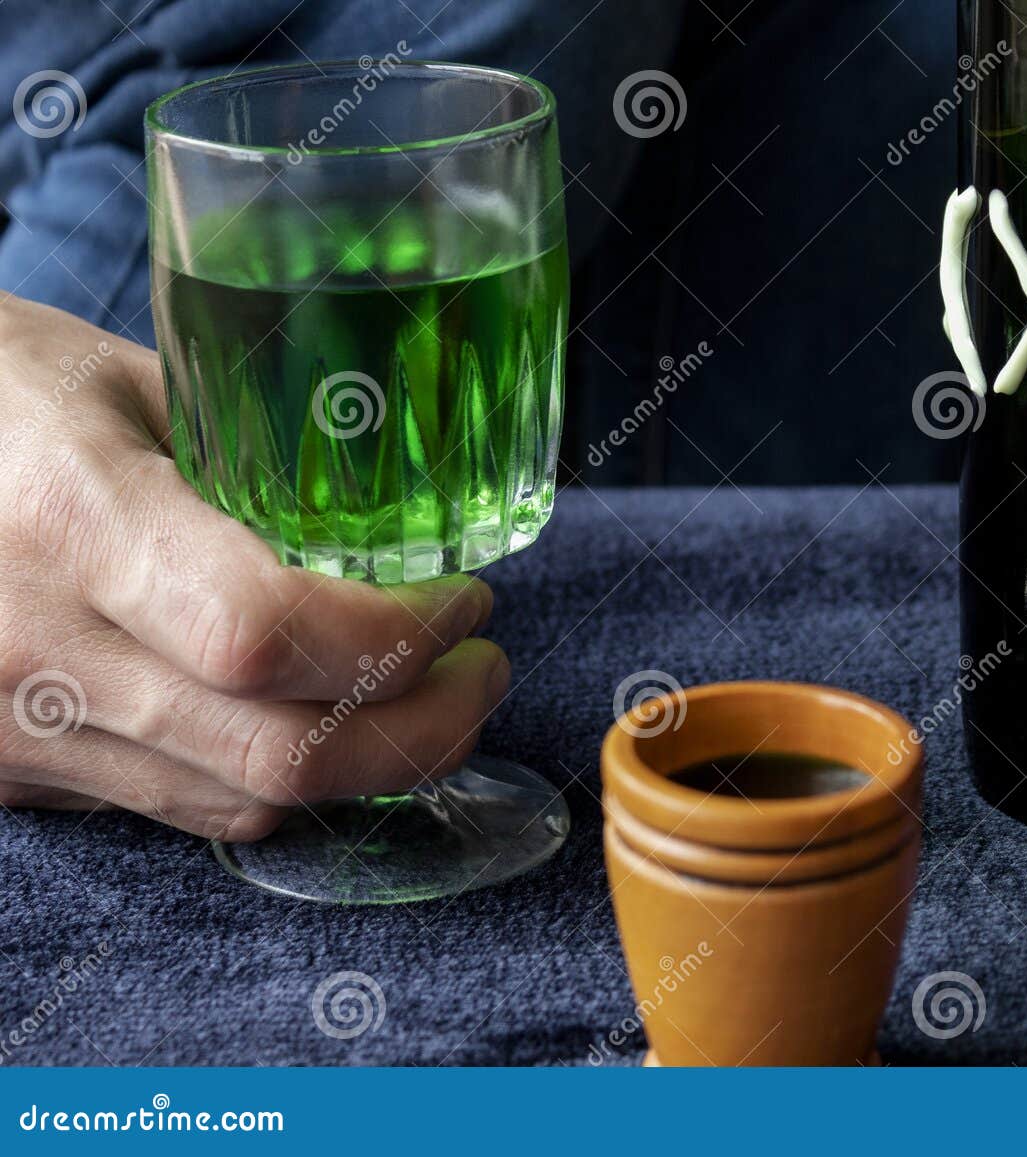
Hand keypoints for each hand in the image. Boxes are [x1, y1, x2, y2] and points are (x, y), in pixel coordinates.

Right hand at [0, 297, 510, 840]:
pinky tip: (316, 719)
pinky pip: (178, 804)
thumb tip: (396, 522)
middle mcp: (36, 650)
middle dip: (421, 730)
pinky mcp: (10, 771)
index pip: (269, 634)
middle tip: (482, 671)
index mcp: (71, 520)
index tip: (465, 601)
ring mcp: (14, 729)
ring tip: (420, 694)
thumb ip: (258, 457)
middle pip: (277, 756)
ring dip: (363, 766)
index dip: (397, 639)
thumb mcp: (123, 377)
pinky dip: (275, 774)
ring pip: (238, 800)